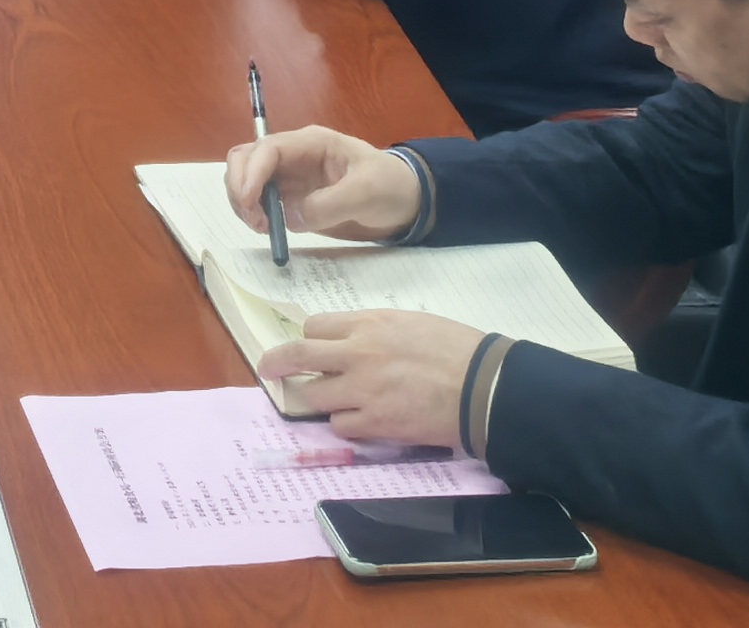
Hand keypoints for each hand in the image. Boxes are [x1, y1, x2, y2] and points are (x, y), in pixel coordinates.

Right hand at [226, 123, 423, 240]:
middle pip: (246, 158)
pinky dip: (253, 213)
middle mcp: (294, 156)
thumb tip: (289, 218)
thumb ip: (330, 203)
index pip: (268, 149)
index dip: (251, 173)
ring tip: (262, 228)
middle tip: (253, 219)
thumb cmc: (389, 187)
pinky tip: (268, 229)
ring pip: (246, 178)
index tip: (250, 203)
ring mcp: (290, 177)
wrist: (405, 202)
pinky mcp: (290, 198)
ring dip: (243, 201)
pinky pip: (259, 201)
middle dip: (239, 186)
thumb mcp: (367, 192)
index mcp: (311, 144)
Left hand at [260, 308, 483, 447]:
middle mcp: (356, 355)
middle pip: (298, 357)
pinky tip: (362, 420)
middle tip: (267, 369)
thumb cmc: (455, 349)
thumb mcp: (410, 323)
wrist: (481, 387)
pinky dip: (347, 424)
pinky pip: (342, 426)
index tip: (311, 347)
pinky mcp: (375, 424)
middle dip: (277, 363)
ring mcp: (362, 392)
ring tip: (336, 401)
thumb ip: (375, 331)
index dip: (312, 339)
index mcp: (368, 324)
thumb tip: (354, 341)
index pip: (314, 327)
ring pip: (316, 397)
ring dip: (322, 399)